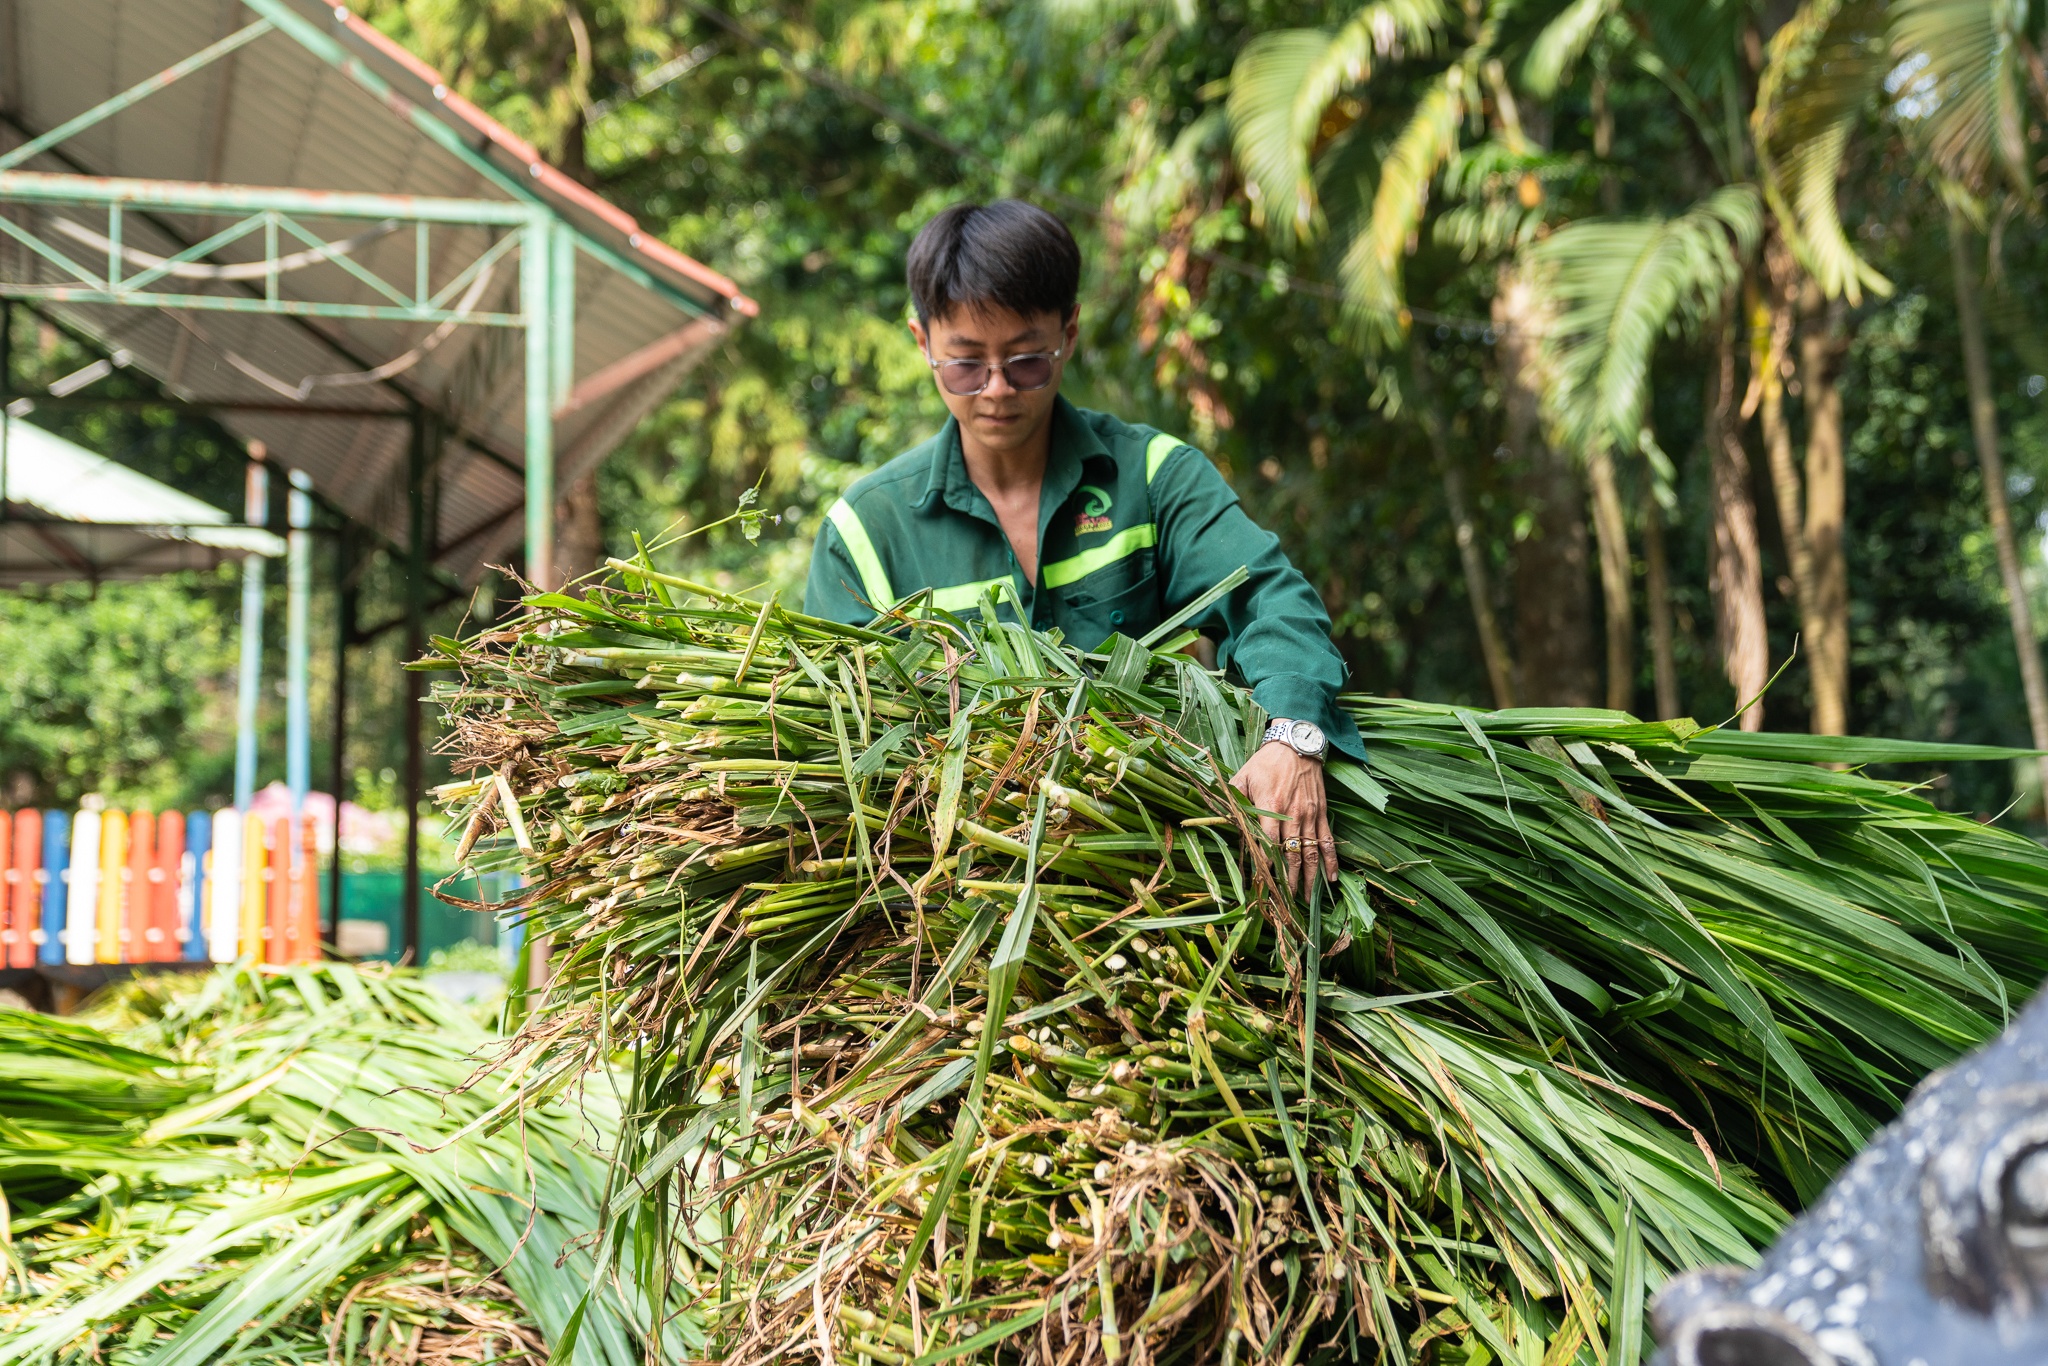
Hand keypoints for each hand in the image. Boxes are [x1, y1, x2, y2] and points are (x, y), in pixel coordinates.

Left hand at [1229, 741, 1335, 894]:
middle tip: (1286, 902)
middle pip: (1291, 855)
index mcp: (1271, 808)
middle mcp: (1293, 815)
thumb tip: (1223, 821)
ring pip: (1310, 853)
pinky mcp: (1321, 813)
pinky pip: (1327, 840)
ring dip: (1310, 878)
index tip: (1264, 886)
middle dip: (1289, 881)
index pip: (1268, 845)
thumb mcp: (1242, 776)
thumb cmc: (1266, 762)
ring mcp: (1309, 816)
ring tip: (1307, 899)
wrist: (1297, 744)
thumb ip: (1233, 800)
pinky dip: (1331, 860)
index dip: (1267, 867)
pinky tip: (1333, 878)